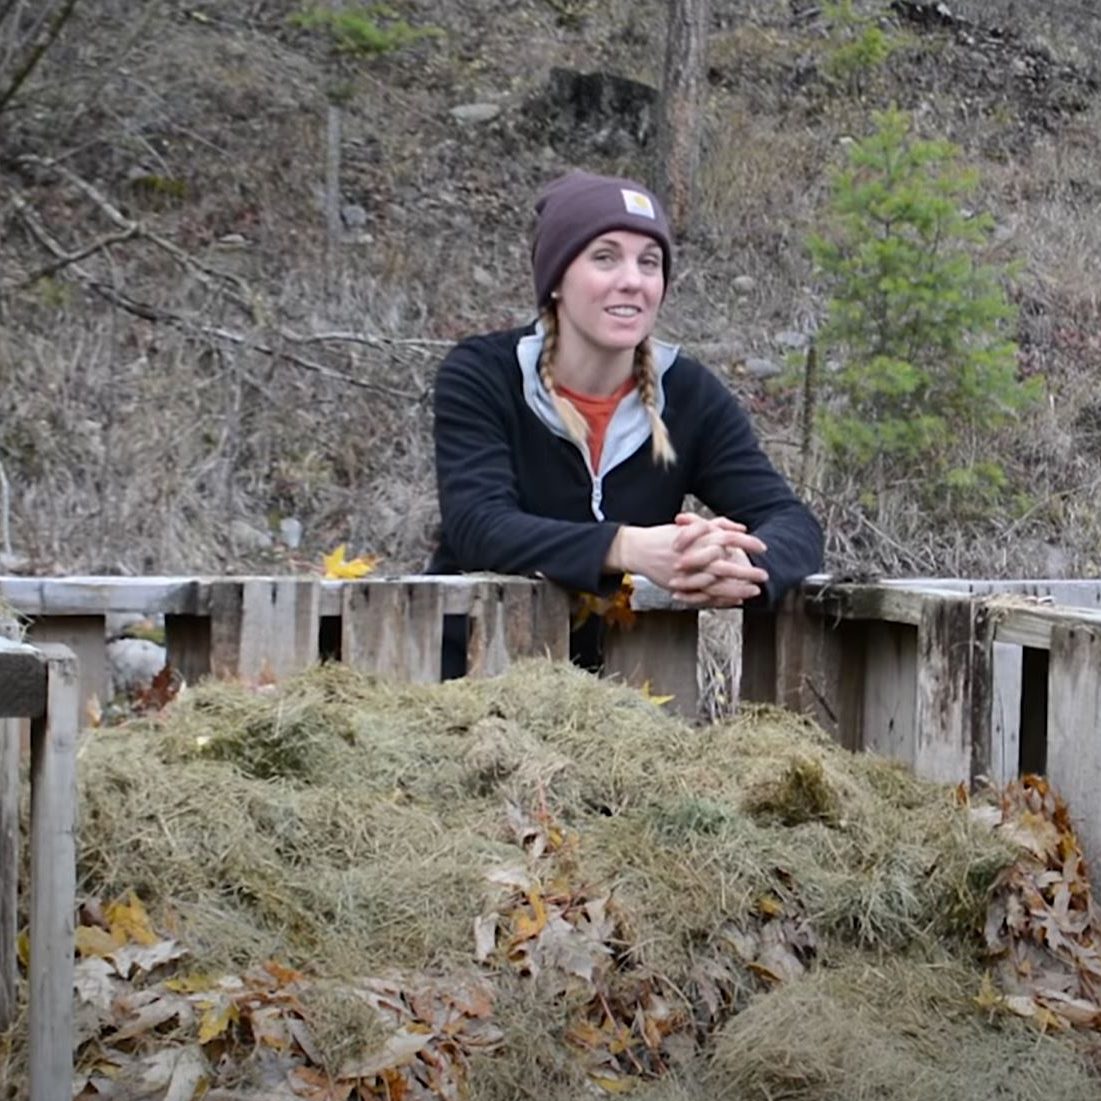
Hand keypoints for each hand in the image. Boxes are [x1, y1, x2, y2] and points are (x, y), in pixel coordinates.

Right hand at [606, 513, 769, 606]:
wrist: (638, 549)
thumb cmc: (666, 536)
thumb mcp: (692, 526)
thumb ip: (717, 525)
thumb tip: (741, 528)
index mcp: (697, 538)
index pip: (728, 538)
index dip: (747, 543)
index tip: (763, 548)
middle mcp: (693, 554)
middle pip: (725, 564)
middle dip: (746, 571)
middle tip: (764, 575)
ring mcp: (687, 572)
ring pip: (717, 583)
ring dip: (737, 588)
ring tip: (754, 591)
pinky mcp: (682, 585)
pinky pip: (705, 595)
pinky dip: (722, 598)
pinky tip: (736, 599)